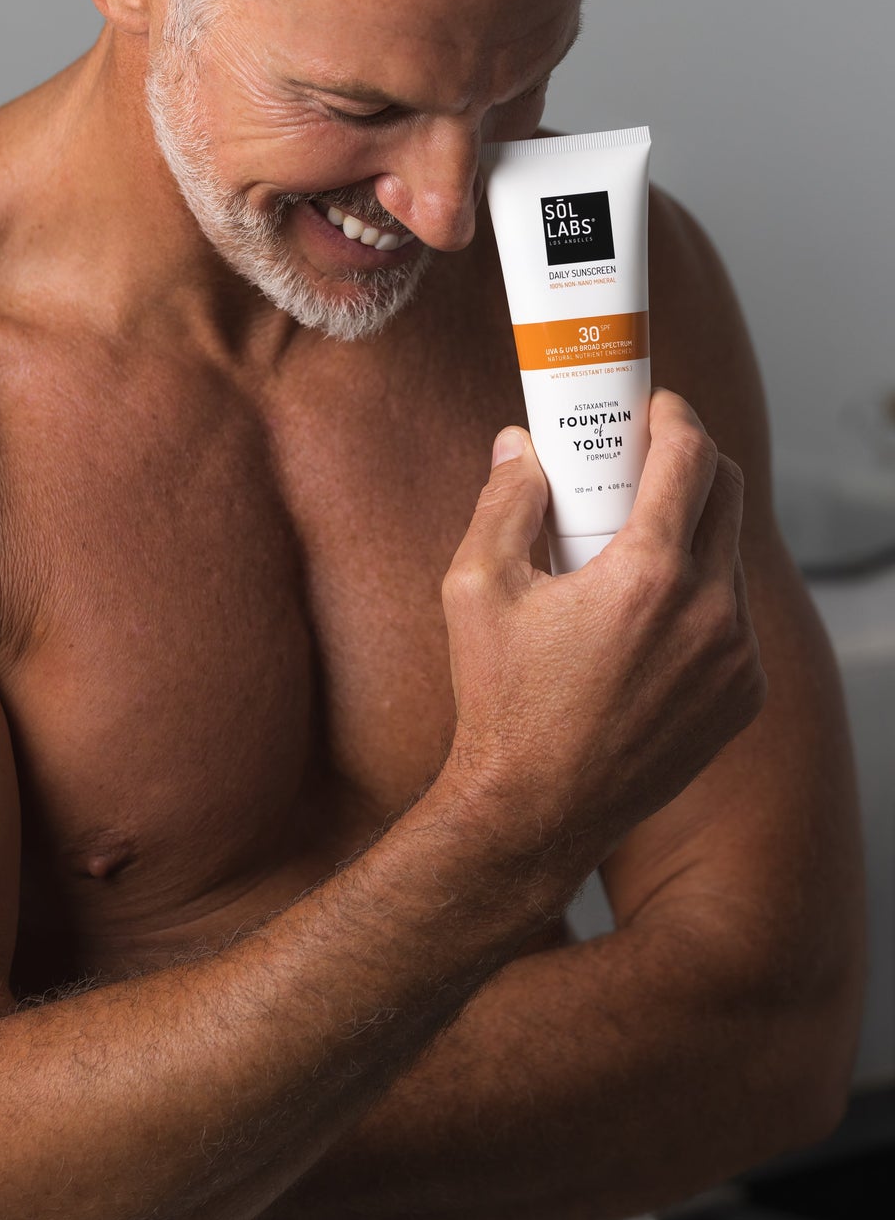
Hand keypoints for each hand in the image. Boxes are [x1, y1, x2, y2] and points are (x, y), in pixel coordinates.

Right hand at [441, 388, 765, 871]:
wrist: (535, 813)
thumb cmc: (501, 704)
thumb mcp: (476, 589)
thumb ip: (504, 504)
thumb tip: (520, 446)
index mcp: (650, 577)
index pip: (691, 456)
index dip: (673, 415)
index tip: (651, 406)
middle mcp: (711, 614)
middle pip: (729, 492)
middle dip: (689, 461)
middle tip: (638, 463)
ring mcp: (736, 659)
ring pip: (733, 556)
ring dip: (694, 532)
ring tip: (631, 547)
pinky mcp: (744, 696)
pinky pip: (736, 617)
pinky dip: (702, 596)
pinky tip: (647, 613)